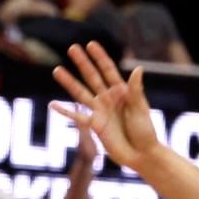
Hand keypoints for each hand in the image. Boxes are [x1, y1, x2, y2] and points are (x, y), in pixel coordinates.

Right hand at [52, 42, 161, 170]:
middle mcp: (109, 98)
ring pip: (81, 93)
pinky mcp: (94, 125)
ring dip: (69, 82)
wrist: (141, 154)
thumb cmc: (145, 131)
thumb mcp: (141, 109)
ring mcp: (100, 111)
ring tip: (57, 70)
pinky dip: (65, 111)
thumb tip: (138, 68)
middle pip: (92, 77)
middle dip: (82, 63)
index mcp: (122, 91)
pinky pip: (77, 116)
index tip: (90, 44)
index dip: (100, 57)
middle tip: (72, 48)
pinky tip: (53, 105)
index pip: (108, 70)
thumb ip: (135, 90)